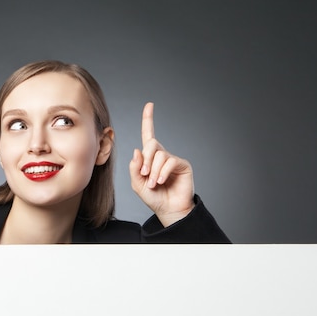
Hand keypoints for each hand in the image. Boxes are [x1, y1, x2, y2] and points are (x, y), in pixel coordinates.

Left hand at [129, 102, 194, 226]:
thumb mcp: (137, 184)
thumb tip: (137, 151)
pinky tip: (162, 181)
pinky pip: (169, 161)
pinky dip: (162, 172)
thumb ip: (134, 168)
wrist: (169, 210)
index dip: (148, 119)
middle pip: (151, 143)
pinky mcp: (182, 165)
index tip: (149, 105)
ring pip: (159, 155)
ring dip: (154, 171)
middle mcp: (162, 155)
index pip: (149, 134)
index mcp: (150, 157)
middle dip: (146, 159)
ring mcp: (173, 159)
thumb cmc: (154, 197)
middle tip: (145, 175)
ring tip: (154, 183)